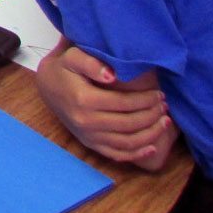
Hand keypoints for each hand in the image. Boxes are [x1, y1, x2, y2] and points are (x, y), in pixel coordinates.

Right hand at [36, 41, 173, 167]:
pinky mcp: (90, 144)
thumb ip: (90, 62)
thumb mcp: (72, 57)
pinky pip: (117, 155)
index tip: (159, 94)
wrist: (47, 86)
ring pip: (127, 142)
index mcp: (84, 100)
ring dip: (151, 134)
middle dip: (152, 116)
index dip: (145, 101)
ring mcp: (88, 135)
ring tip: (165, 122)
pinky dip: (137, 154)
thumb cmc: (63, 68)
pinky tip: (152, 147)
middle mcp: (86, 122)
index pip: (124, 104)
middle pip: (129, 124)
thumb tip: (111, 75)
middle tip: (165, 106)